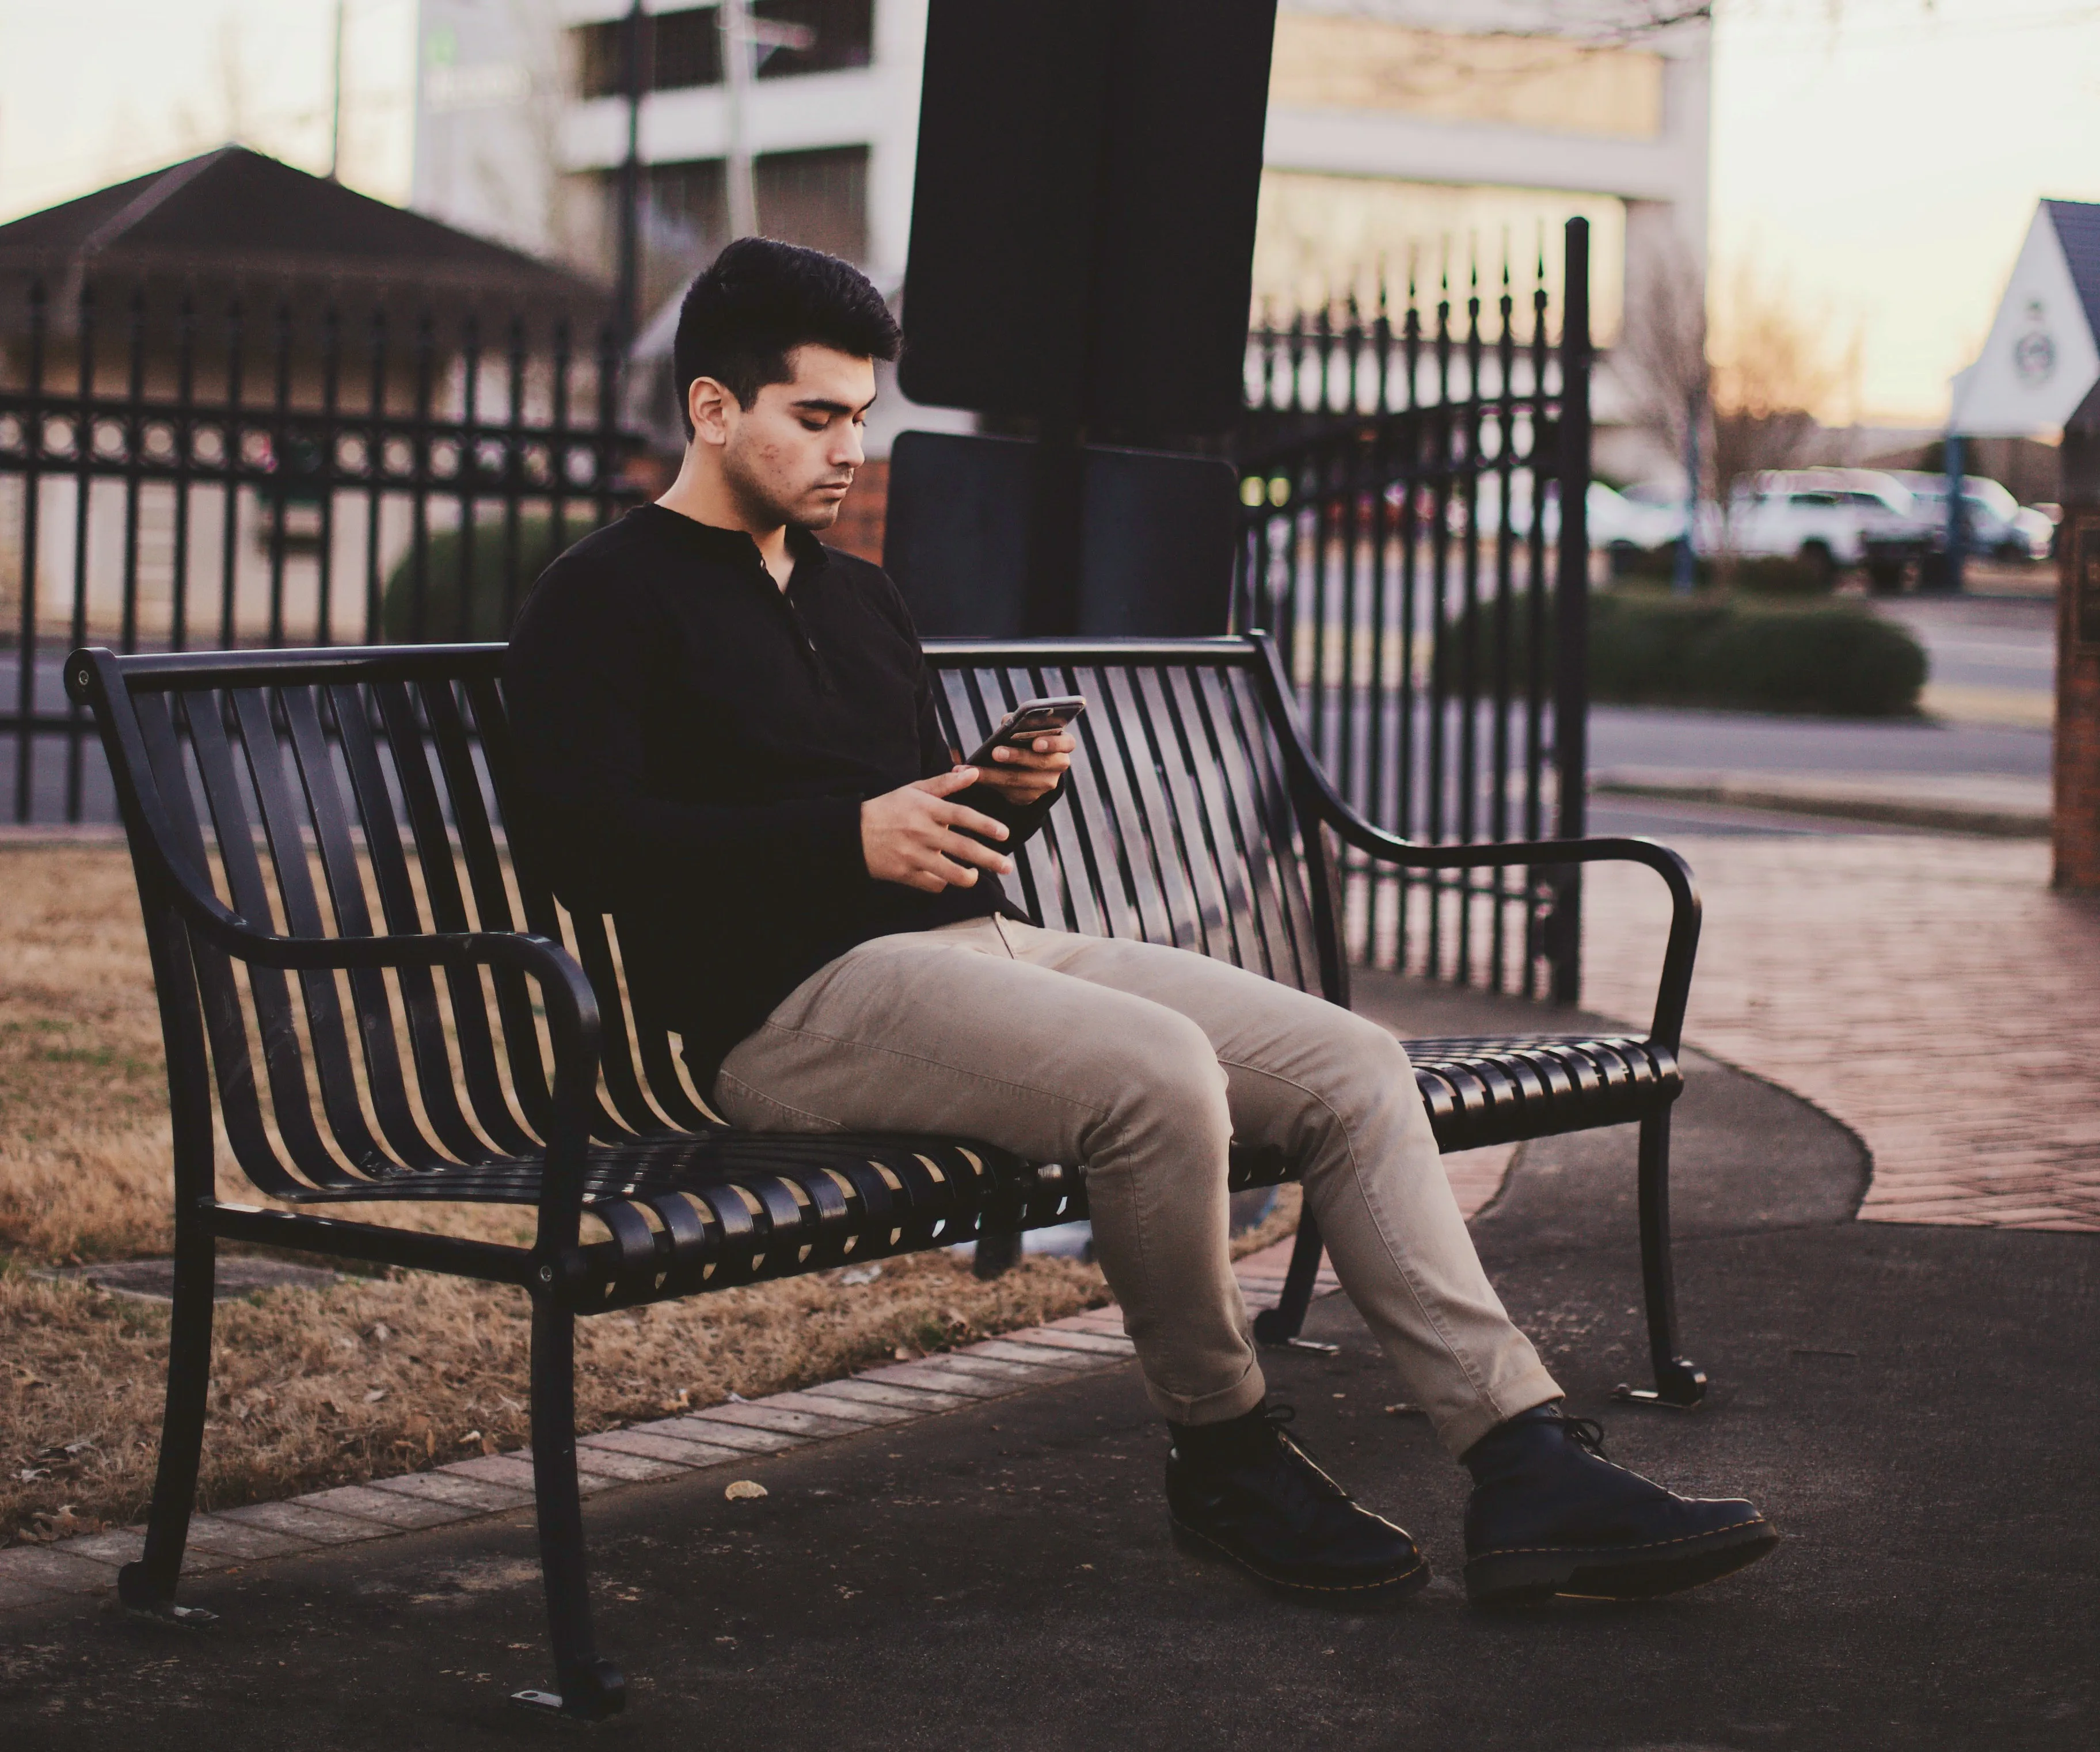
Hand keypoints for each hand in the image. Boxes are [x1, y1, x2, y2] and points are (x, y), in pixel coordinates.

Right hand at [861, 768, 1014, 892]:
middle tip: (1007, 866)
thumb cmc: (888, 809)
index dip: (985, 825)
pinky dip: (943, 883)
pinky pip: (933, 884)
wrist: (852, 834)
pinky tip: (946, 877)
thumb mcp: (914, 790)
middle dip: (989, 859)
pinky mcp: (905, 874)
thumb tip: (974, 773)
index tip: (1004, 834)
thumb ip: (946, 784)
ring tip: (975, 875)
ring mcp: (913, 856)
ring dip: (968, 877)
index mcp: (926, 809)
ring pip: (951, 873)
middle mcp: (921, 832)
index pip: (962, 815)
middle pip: (963, 848)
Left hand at [972, 726, 1074, 806]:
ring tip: (972, 769)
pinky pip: (1008, 792)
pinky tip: (969, 776)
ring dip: (993, 774)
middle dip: (1016, 757)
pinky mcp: (1030, 797)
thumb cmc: (1025, 739)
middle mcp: (1059, 765)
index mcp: (1063, 744)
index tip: (1035, 743)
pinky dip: (987, 782)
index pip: (1067, 743)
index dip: (1053, 743)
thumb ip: (1019, 723)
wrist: (1027, 766)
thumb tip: (1008, 721)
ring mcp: (1046, 784)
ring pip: (1020, 780)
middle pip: (1040, 763)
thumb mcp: (1025, 729)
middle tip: (995, 752)